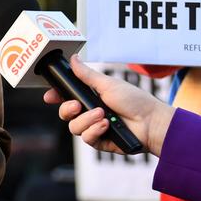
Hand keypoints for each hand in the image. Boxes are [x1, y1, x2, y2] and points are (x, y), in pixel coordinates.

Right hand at [42, 56, 174, 156]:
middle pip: (65, 114)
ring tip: (103, 115)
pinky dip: (94, 131)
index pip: (67, 97)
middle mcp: (90, 113)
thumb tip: (74, 58)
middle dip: (67, 109)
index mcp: (90, 97)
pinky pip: (87, 138)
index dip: (56, 97)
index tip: (50, 96)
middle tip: (77, 105)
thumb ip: (87, 74)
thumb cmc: (133, 100)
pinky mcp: (100, 142)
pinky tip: (106, 125)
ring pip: (74, 127)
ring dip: (87, 120)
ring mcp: (94, 128)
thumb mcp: (107, 84)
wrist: (151, 122)